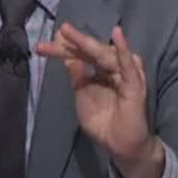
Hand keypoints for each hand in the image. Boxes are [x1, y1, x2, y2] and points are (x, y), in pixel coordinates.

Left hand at [36, 24, 163, 177]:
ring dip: (88, 43)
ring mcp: (125, 74)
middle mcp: (113, 68)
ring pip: (105, 54)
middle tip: (58, 31)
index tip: (42, 46)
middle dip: (72, 42)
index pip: (79, 55)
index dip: (62, 49)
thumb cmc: (103, 122)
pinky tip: (117, 35)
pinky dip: (123, 49)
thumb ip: (77, 77)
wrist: (119, 146)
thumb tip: (67, 57)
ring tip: (70, 33)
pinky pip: (128, 65)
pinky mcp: (135, 84)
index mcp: (99, 70)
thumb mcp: (83, 95)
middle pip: (91, 50)